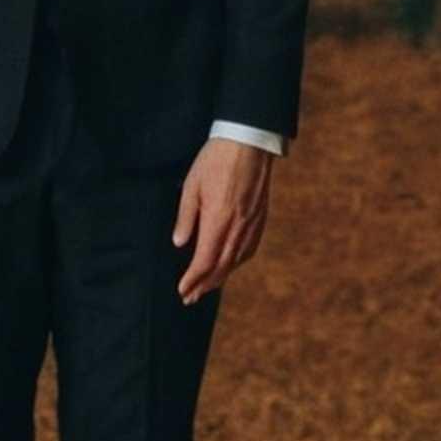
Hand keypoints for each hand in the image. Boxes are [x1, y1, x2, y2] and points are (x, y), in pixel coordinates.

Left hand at [172, 138, 271, 302]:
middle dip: (204, 285)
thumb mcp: (191, 186)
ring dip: (220, 278)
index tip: (182, 290)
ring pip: (236, 261)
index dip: (193, 279)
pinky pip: (249, 249)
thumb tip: (180, 244)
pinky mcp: (260, 218)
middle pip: (221, 266)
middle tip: (190, 298)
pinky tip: (229, 266)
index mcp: (219, 220)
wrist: (248, 142)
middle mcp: (238, 227)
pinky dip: (236, 263)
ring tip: (206, 288)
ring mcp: (252, 224)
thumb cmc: (215, 161)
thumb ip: (186, 217)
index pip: (205, 260)